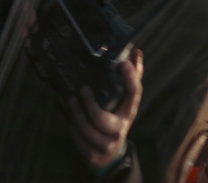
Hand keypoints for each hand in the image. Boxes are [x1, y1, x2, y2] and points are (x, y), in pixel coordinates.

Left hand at [69, 48, 142, 171]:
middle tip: (81, 90)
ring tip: (71, 101)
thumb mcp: (123, 102)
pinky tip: (71, 121)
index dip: (130, 78)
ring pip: (87, 130)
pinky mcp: (94, 154)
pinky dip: (73, 130)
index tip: (122, 62)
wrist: (110, 156)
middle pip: (102, 119)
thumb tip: (136, 51)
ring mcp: (107, 143)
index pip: (134, 94)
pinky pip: (79, 141)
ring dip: (76, 115)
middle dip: (88, 105)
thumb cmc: (116, 120)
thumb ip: (130, 78)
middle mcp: (121, 129)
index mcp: (129, 112)